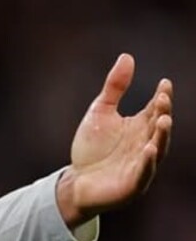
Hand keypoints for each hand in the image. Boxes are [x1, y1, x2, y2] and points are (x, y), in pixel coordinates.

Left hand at [57, 54, 173, 225]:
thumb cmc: (91, 149)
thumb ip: (114, 87)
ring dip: (162, 136)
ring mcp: (141, 164)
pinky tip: (149, 149)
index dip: (162, 97)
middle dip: (162, 114)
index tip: (164, 83)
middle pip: (158, 127)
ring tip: (164, 120)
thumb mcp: (100, 112)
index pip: (156, 109)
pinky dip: (148, 162)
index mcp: (140, 126)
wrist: (75, 182)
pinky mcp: (133, 184)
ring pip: (157, 149)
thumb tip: (127, 56)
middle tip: (162, 99)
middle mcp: (145, 143)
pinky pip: (144, 172)